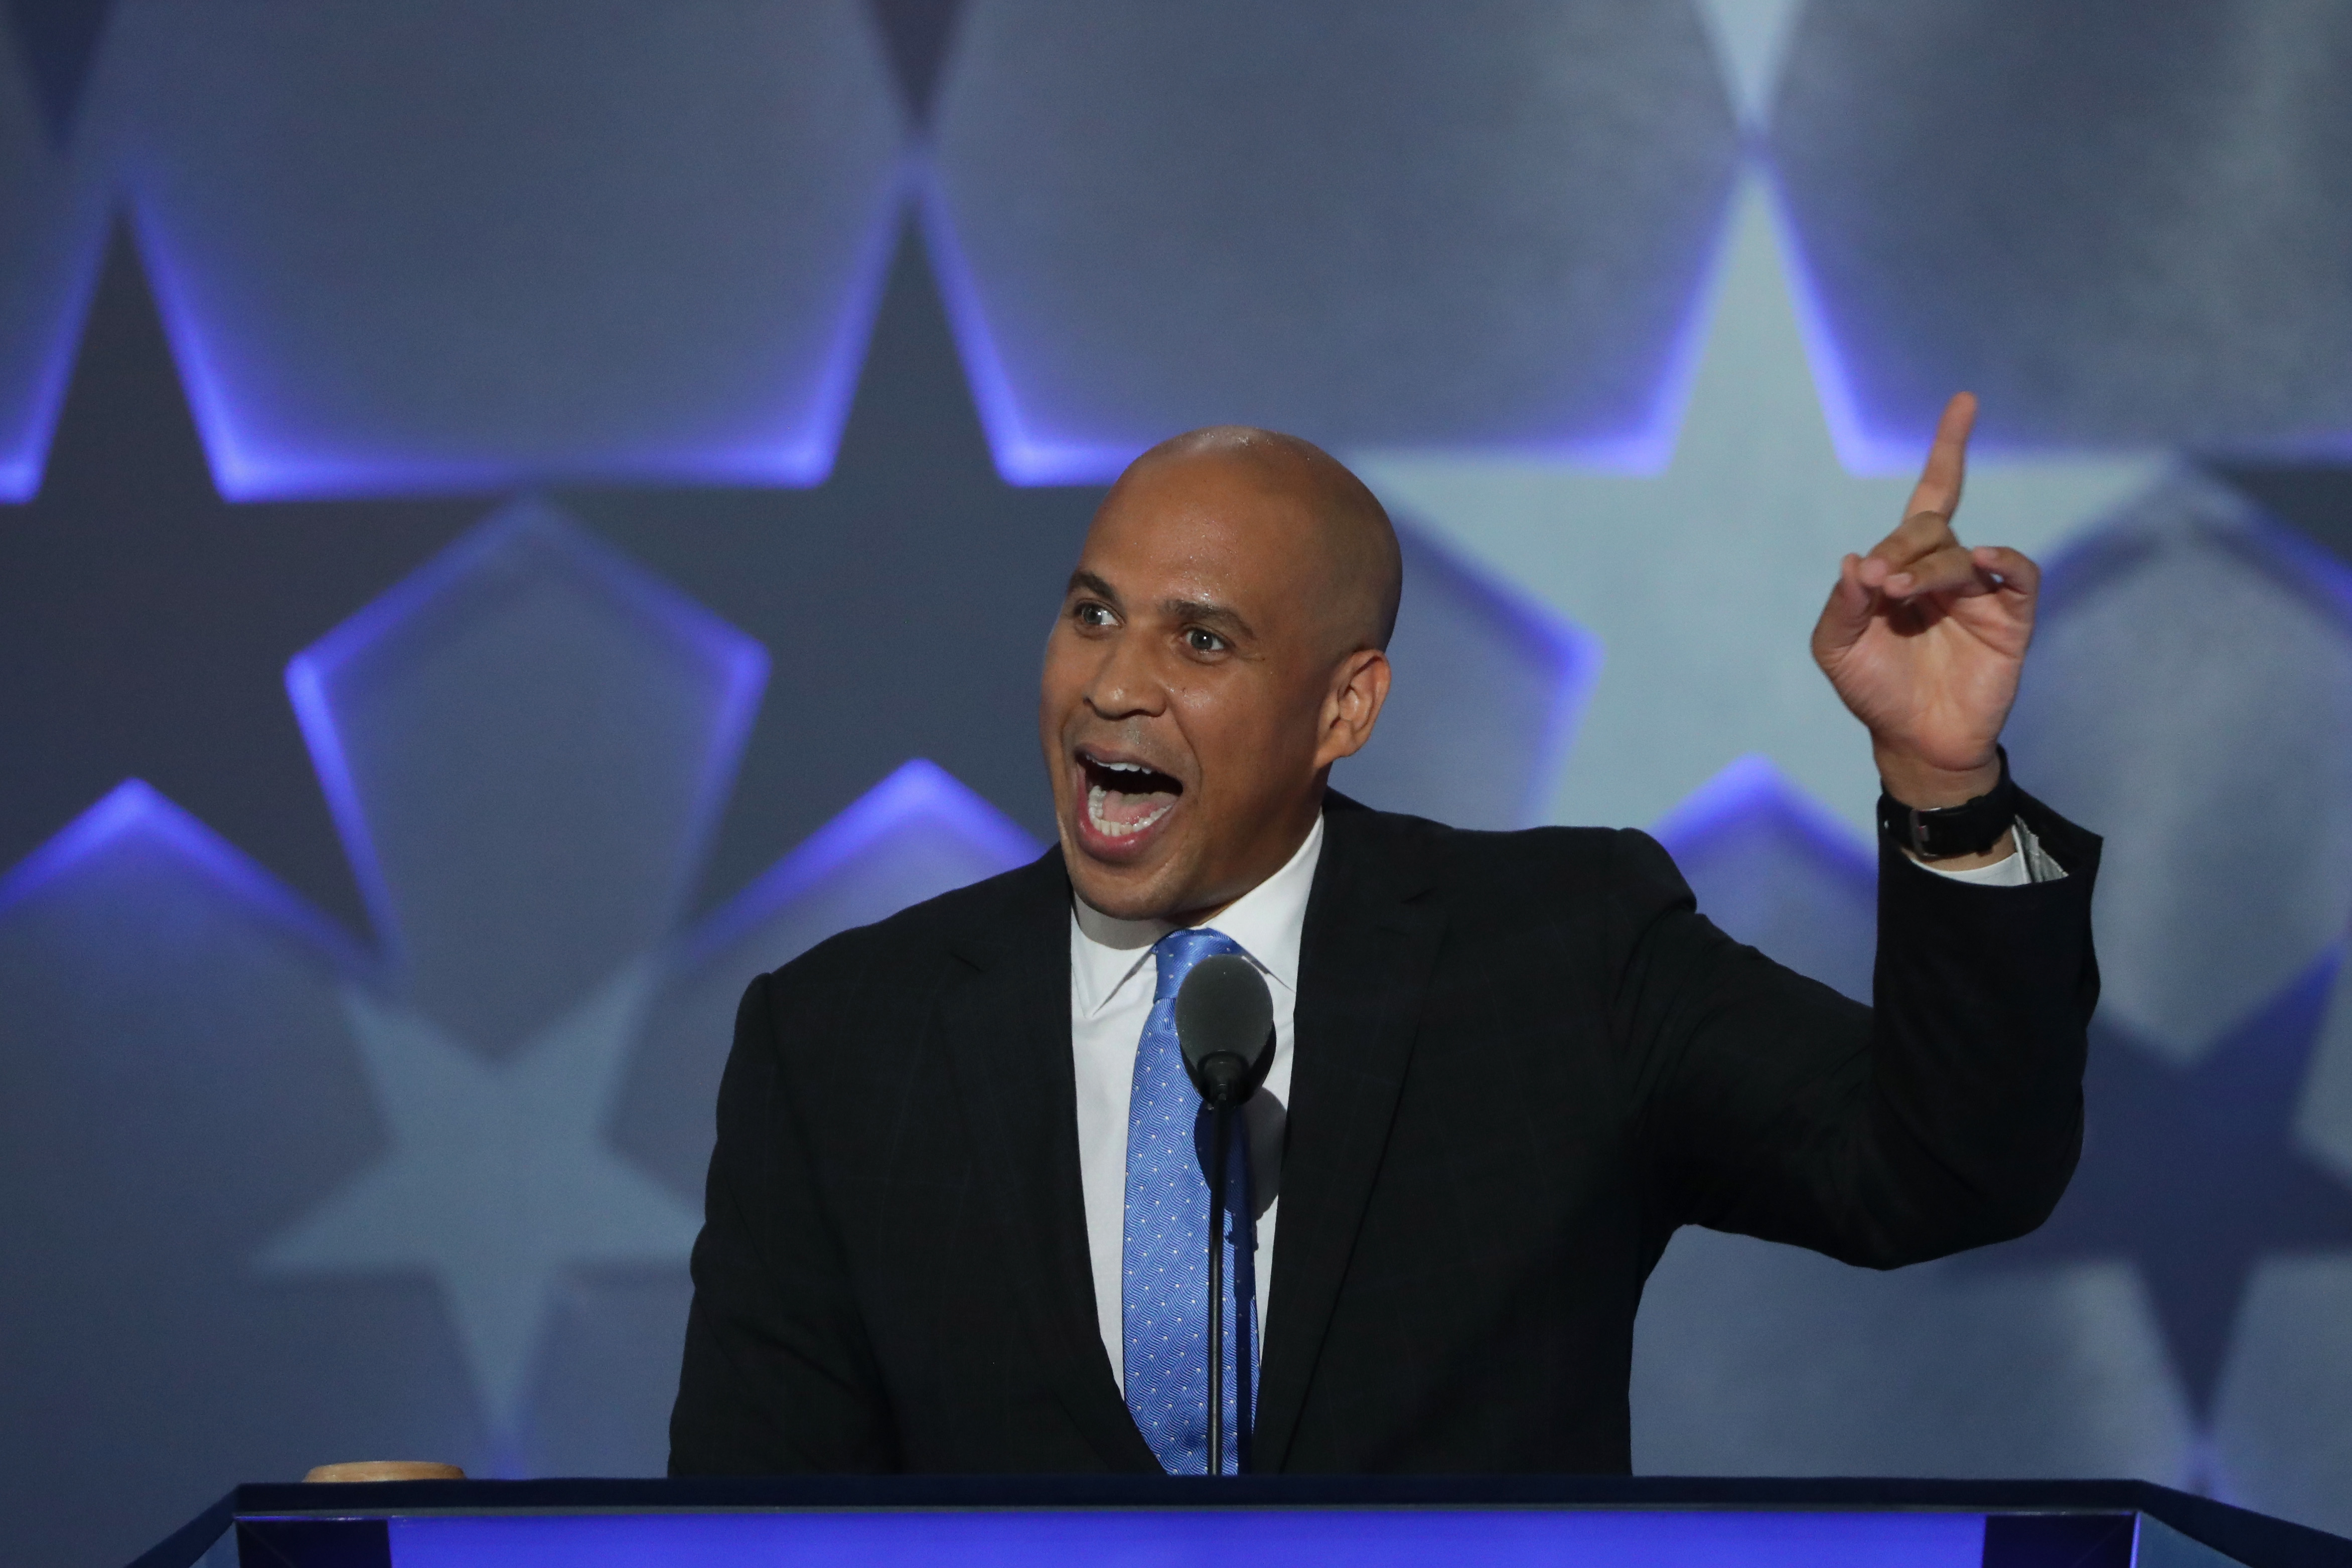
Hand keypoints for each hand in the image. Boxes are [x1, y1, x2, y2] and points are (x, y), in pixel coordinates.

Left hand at [1811, 392, 2039, 810]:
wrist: (1914, 742)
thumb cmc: (1875, 690)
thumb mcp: (1837, 649)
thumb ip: (1840, 605)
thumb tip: (1855, 563)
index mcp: (1906, 566)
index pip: (1932, 496)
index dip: (1949, 449)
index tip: (1965, 401)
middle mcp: (1946, 571)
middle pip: (1929, 529)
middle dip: (1901, 547)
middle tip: (1879, 583)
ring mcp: (1980, 594)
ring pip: (1960, 556)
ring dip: (1929, 568)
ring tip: (1898, 593)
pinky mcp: (2010, 619)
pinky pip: (2017, 575)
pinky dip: (2001, 562)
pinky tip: (1980, 563)